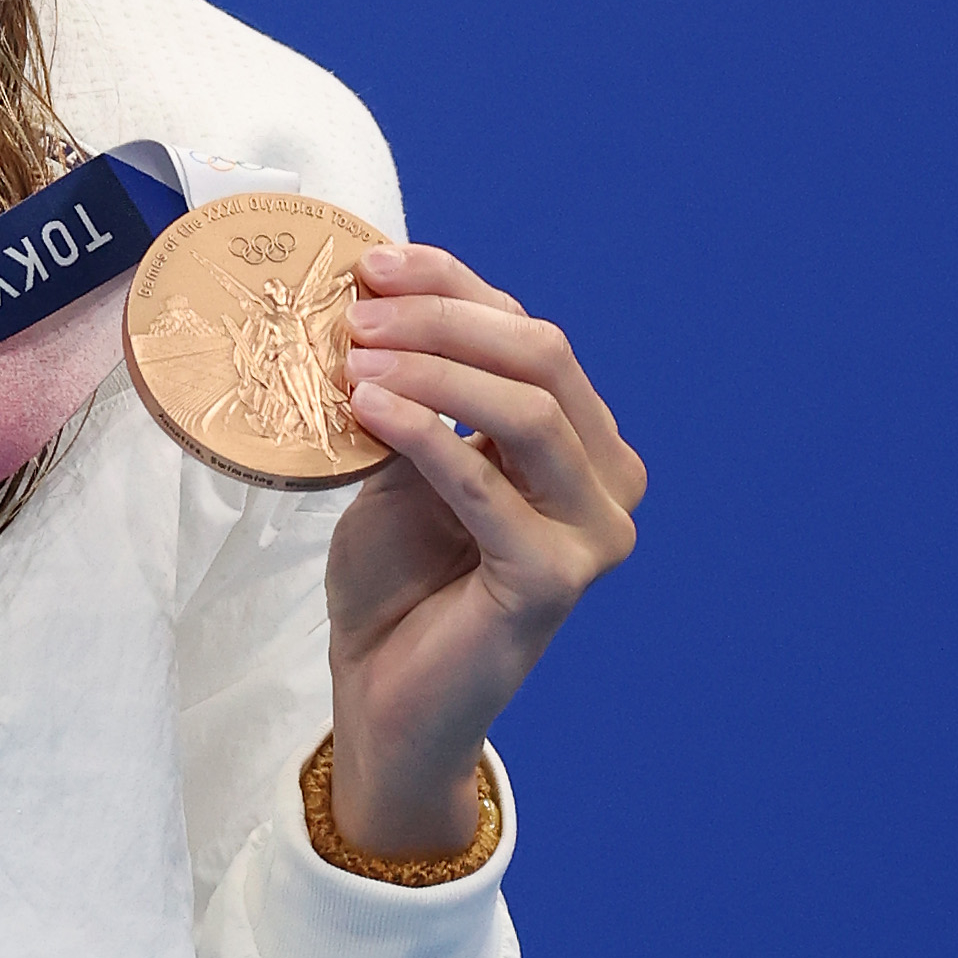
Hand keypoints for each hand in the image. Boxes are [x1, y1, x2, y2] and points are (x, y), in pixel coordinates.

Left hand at [321, 242, 643, 856]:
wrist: (386, 693)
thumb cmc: (398, 577)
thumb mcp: (404, 459)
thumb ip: (418, 390)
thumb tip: (377, 294)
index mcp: (580, 440)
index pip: (527, 333)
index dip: (452, 285)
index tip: (370, 264)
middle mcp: (606, 480)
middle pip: (542, 358)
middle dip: (442, 321)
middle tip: (354, 318)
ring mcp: (593, 533)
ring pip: (531, 411)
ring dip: (434, 373)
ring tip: (350, 363)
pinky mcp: (555, 580)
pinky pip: (491, 488)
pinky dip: (427, 437)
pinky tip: (369, 410)